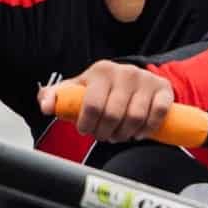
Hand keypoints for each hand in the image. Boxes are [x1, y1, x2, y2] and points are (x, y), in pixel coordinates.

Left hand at [49, 60, 178, 142]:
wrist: (134, 79)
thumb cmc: (102, 88)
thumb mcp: (79, 89)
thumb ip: (58, 97)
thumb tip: (44, 105)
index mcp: (101, 71)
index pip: (92, 103)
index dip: (88, 124)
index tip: (86, 130)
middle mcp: (124, 72)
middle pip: (113, 114)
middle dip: (106, 132)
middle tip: (104, 136)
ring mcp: (145, 80)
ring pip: (136, 116)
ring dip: (125, 134)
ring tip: (119, 135)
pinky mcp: (163, 89)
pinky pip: (159, 113)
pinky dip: (148, 128)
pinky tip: (139, 132)